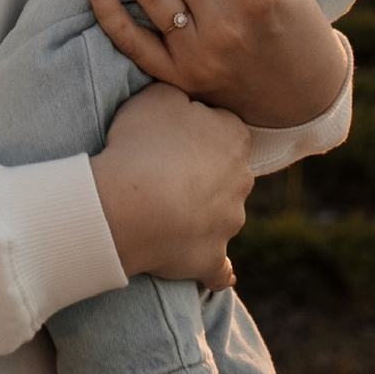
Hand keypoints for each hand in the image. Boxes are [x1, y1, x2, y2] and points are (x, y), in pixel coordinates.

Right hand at [88, 80, 253, 285]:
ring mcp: (230, 222)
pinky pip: (219, 268)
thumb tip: (186, 105)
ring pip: (224, 215)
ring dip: (204, 215)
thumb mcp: (157, 97)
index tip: (171, 137)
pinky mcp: (212, 257)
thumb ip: (180, 97)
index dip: (197, 131)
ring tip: (166, 214)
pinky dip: (218, 271)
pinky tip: (219, 277)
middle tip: (166, 172)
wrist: (132, 205)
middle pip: (228, 172)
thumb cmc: (141, 145)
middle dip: (206, 172)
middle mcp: (242, 179)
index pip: (223, 128)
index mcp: (233, 137)